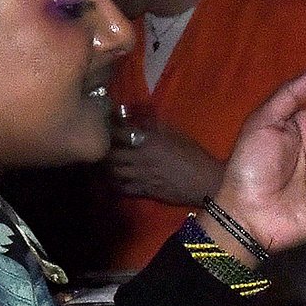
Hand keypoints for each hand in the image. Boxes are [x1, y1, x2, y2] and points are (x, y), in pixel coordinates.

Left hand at [106, 122, 224, 204]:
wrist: (205, 182)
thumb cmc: (193, 154)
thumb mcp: (174, 133)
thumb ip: (153, 124)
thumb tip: (135, 114)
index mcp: (148, 140)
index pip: (119, 132)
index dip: (109, 128)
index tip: (105, 125)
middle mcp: (140, 158)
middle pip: (111, 153)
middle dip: (104, 149)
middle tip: (101, 145)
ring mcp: (140, 176)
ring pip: (113, 171)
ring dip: (106, 166)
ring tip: (104, 162)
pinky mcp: (144, 191)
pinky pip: (121, 188)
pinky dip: (114, 184)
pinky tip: (112, 180)